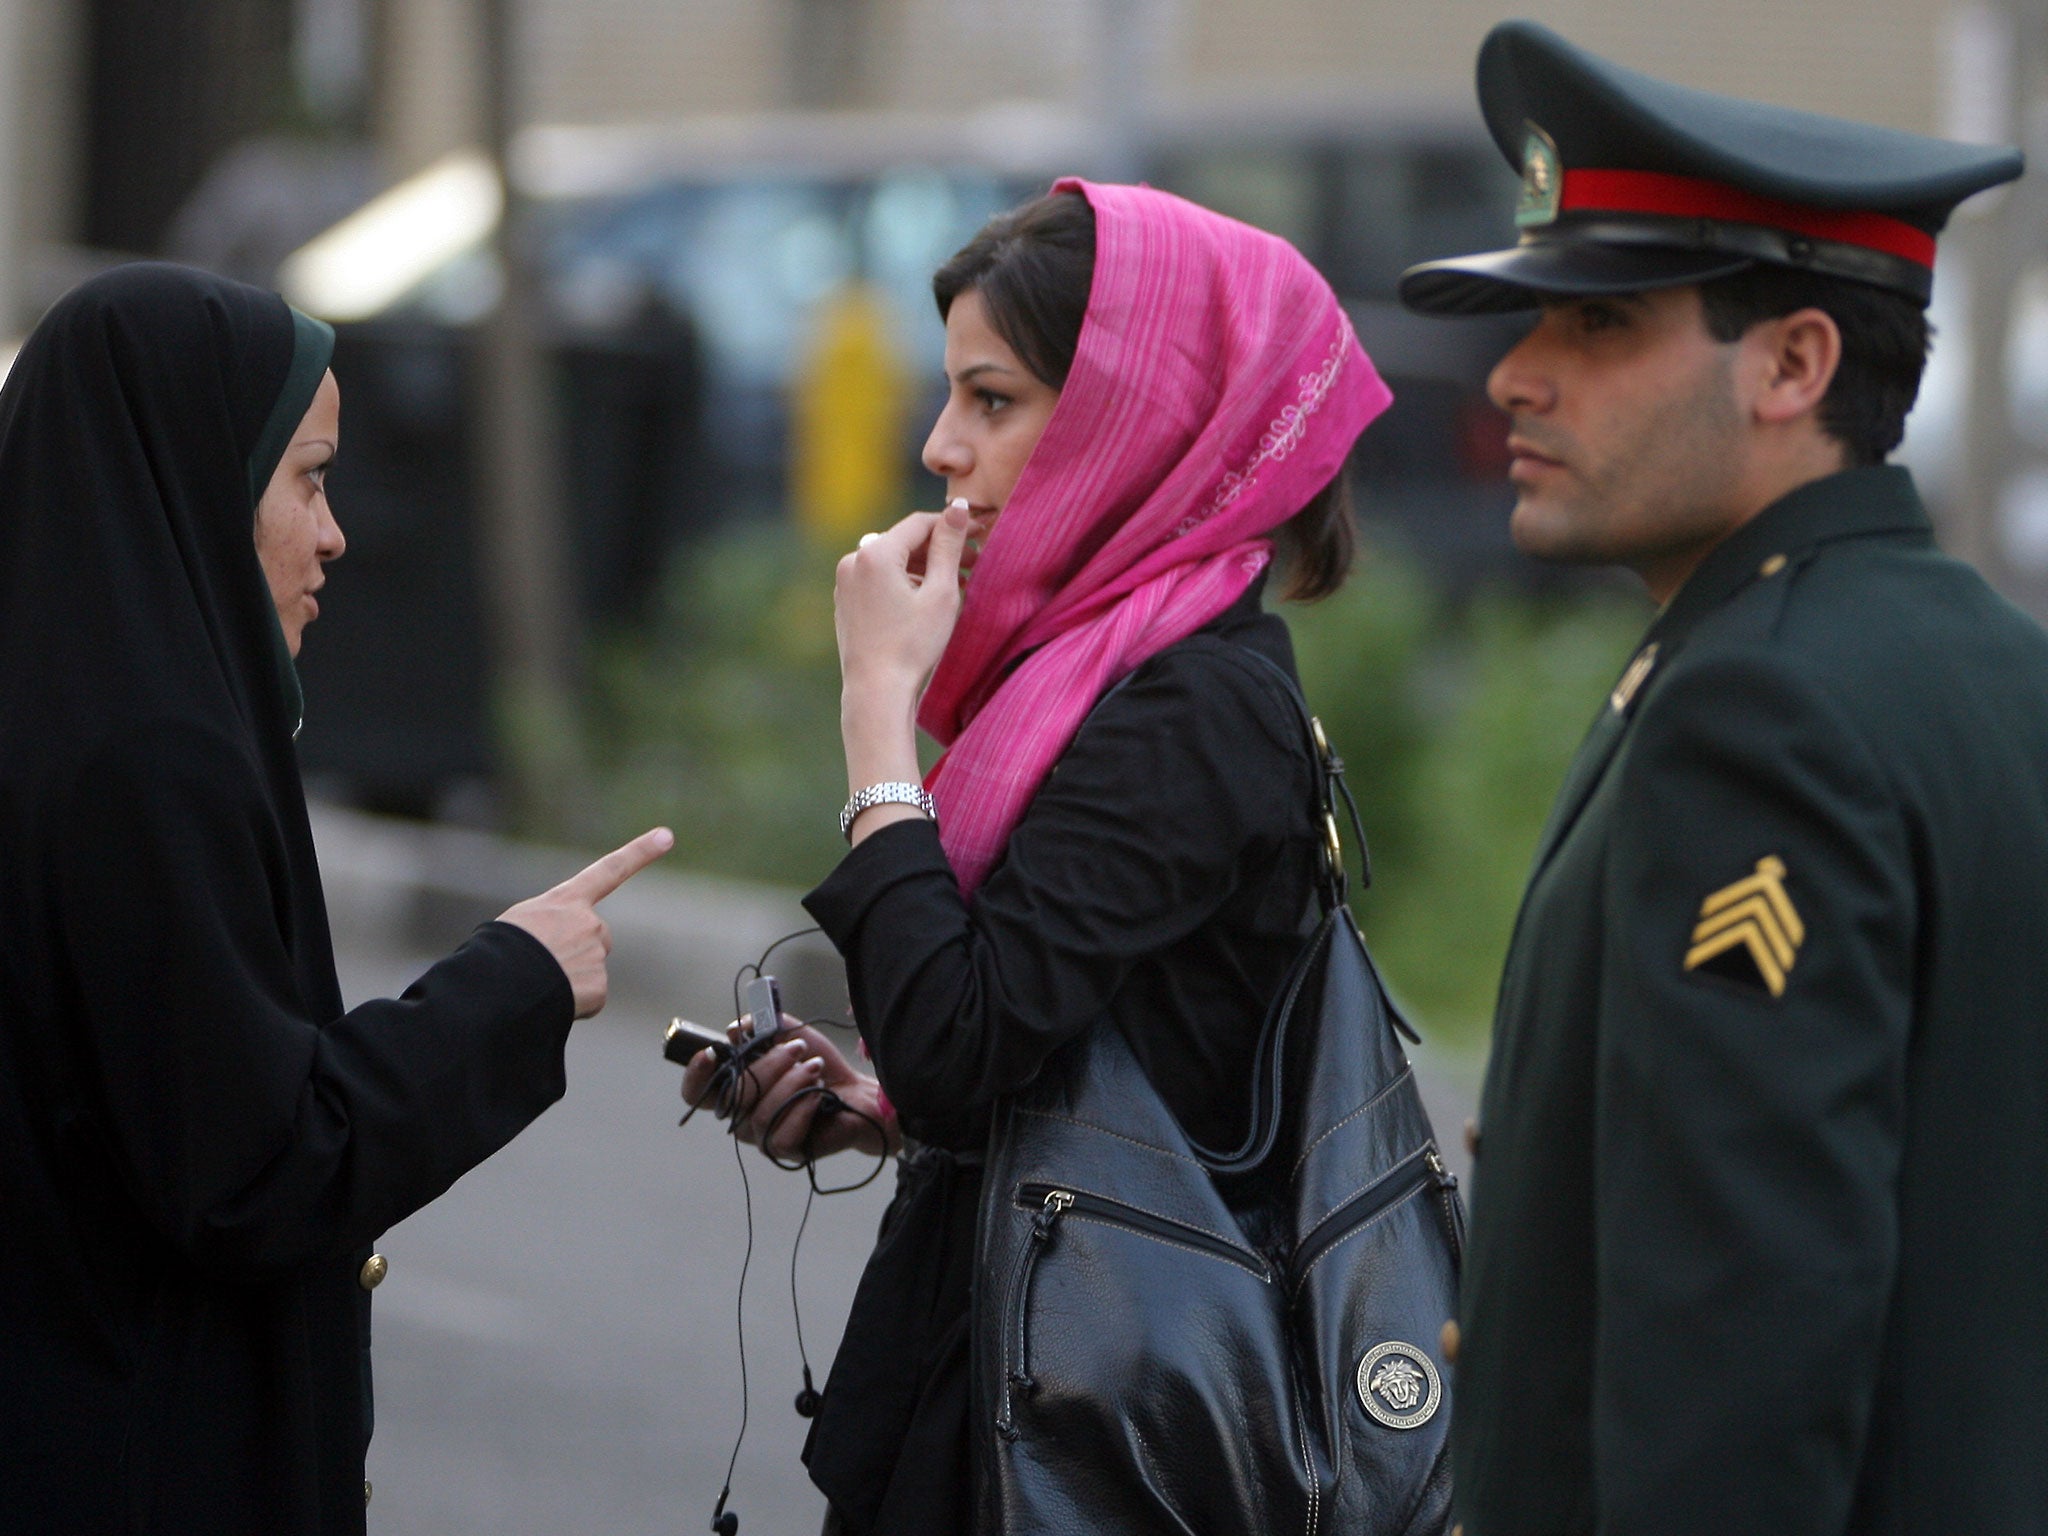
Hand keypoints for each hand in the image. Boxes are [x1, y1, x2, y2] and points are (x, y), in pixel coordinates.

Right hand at [498, 827, 673, 1017]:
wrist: (498, 987)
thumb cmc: (498, 952)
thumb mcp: (520, 922)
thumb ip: (552, 924)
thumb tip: (561, 951)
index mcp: (567, 901)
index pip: (609, 870)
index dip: (640, 853)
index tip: (666, 837)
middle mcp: (589, 923)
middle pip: (595, 937)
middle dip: (576, 951)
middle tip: (543, 964)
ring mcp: (597, 955)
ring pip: (589, 969)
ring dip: (570, 977)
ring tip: (540, 982)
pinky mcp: (599, 988)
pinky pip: (589, 997)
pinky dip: (574, 1002)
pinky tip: (551, 999)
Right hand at [680, 1019, 896, 1160]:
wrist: (856, 1091)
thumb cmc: (817, 1065)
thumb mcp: (790, 1035)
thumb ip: (762, 1026)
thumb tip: (735, 1029)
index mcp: (737, 1089)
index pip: (698, 1093)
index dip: (695, 1075)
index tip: (711, 1052)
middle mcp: (742, 1117)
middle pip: (733, 1097)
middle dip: (767, 1065)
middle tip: (798, 1049)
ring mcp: (762, 1137)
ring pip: (760, 1114)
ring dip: (792, 1084)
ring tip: (815, 1070)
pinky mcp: (786, 1151)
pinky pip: (781, 1136)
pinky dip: (802, 1109)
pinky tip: (818, 1095)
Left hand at [834, 502, 973, 697]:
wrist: (876, 690)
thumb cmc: (913, 644)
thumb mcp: (941, 592)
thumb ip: (949, 545)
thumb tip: (958, 506)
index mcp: (876, 552)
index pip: (920, 523)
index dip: (953, 525)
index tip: (980, 533)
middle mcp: (854, 559)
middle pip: (904, 541)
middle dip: (939, 549)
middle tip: (973, 563)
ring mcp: (846, 581)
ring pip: (892, 560)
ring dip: (923, 567)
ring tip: (954, 584)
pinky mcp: (845, 600)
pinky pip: (878, 578)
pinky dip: (903, 581)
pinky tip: (925, 599)